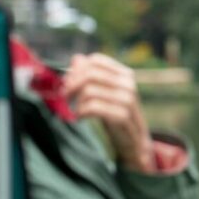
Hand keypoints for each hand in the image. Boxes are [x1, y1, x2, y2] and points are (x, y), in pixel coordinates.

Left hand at [63, 53, 155, 172]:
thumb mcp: (103, 92)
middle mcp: (128, 83)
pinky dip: (81, 112)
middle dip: (72, 85)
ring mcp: (127, 99)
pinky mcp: (123, 115)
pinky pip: (93, 107)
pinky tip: (80, 117)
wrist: (132, 140)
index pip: (96, 60)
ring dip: (77, 102)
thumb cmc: (114, 114)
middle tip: (65, 97)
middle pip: (90, 74)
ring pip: (89, 91)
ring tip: (78, 111)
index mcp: (124, 74)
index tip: (68, 82)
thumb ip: (90, 75)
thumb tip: (76, 58)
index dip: (78, 70)